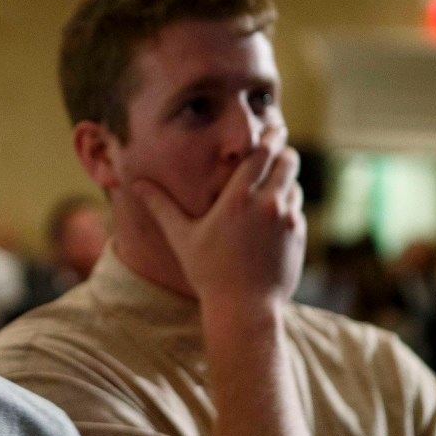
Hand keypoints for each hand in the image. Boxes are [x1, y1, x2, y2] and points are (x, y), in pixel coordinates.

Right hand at [130, 127, 304, 308]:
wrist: (244, 308)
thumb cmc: (208, 272)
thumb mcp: (182, 238)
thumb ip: (161, 206)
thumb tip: (136, 184)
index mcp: (239, 198)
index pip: (262, 152)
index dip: (269, 136)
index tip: (272, 127)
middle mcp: (269, 203)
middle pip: (288, 161)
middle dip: (283, 152)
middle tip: (276, 149)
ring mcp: (288, 220)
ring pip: (294, 185)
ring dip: (284, 181)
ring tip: (271, 185)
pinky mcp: (299, 236)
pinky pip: (297, 210)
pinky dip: (287, 207)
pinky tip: (272, 218)